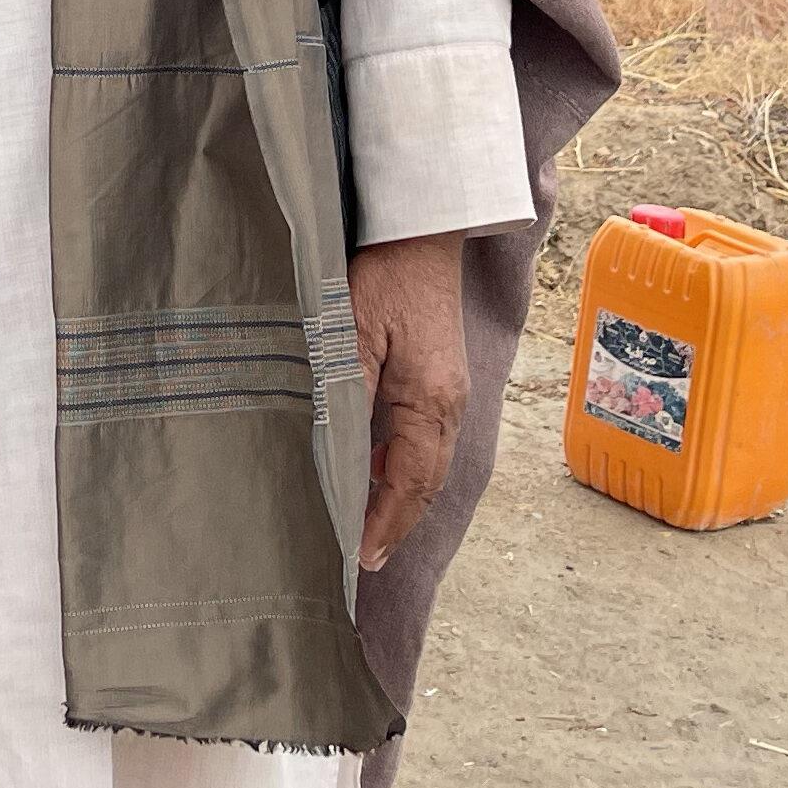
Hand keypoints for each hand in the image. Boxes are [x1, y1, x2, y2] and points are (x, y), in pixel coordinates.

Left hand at [349, 232, 468, 573]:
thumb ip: (347, 391)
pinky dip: (403, 466)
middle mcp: (449, 404)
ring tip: (366, 524)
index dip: (385, 523)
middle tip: (364, 556)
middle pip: (426, 483)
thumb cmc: (386, 273)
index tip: (362, 557)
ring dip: (400, 497)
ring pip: (429, 464)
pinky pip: (427, 439)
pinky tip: (374, 465)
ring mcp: (450, 392)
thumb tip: (338, 453)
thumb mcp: (354, 330)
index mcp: (430, 401)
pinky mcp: (442, 378)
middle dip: (396, 522)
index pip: (409, 482)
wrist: (422, 229)